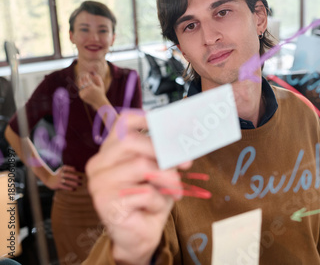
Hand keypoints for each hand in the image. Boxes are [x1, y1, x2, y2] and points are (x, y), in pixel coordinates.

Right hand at [46, 165, 79, 190]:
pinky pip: (64, 187)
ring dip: (74, 183)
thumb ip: (66, 170)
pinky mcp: (57, 185)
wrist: (47, 179)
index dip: (70, 168)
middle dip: (75, 176)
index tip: (75, 169)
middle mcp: (59, 174)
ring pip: (67, 181)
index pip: (65, 168)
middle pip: (68, 175)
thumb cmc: (57, 174)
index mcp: (60, 170)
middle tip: (81, 178)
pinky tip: (74, 189)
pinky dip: (69, 188)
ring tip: (80, 184)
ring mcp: (58, 180)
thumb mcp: (60, 170)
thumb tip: (77, 169)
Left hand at [78, 72, 108, 109]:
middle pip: (82, 81)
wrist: (99, 102)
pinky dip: (81, 88)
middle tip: (83, 76)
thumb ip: (98, 79)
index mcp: (92, 87)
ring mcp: (84, 93)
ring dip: (80, 82)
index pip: (86, 79)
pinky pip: (80, 90)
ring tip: (82, 80)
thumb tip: (94, 74)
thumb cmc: (101, 93)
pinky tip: (83, 87)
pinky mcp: (82, 96)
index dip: (86, 75)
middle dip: (82, 78)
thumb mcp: (101, 85)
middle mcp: (87, 90)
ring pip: (80, 85)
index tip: (86, 74)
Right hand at [86, 110, 191, 264]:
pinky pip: (144, 192)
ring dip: (167, 178)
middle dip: (163, 150)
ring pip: (141, 165)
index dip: (147, 118)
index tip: (170, 124)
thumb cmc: (150, 200)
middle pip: (131, 140)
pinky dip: (159, 200)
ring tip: (175, 191)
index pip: (122, 123)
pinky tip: (155, 207)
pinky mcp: (106, 202)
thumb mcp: (160, 171)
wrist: (140, 235)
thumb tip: (183, 138)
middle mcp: (99, 164)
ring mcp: (99, 182)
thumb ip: (165, 154)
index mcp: (110, 152)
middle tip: (185, 163)